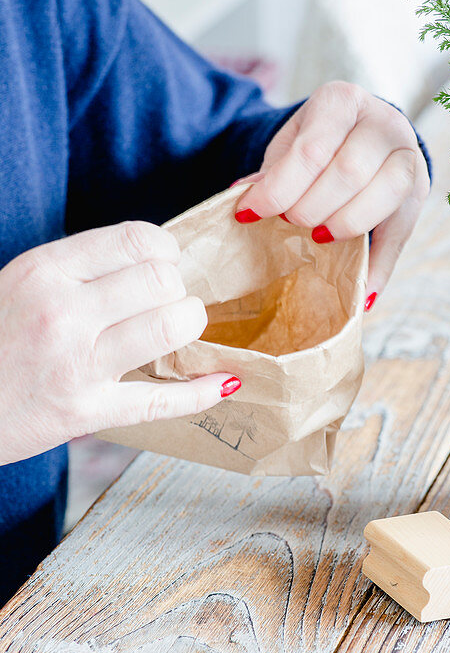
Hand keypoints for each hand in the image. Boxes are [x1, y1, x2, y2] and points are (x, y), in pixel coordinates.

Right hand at [0, 221, 240, 465]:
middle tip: (167, 306)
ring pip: (170, 328)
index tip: (163, 266)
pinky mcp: (87, 411)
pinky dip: (202, 392)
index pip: (137, 240)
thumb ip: (80, 272)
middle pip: (162, 282)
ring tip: (178, 333)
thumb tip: (152, 260)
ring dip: (189, 328)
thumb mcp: (22, 285)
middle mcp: (62, 312)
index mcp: (44, 270)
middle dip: (178, 291)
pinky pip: (164, 400)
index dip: (165, 252)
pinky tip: (223, 382)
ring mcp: (77, 364)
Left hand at [233, 82, 429, 308]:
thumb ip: (271, 172)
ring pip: (382, 196)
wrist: (364, 134)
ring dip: (344, 227)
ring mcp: (409, 157)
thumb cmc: (321, 143)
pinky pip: (400, 235)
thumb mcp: (292, 145)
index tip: (249, 214)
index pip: (311, 150)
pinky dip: (379, 268)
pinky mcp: (419, 193)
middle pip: (349, 173)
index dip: (279, 188)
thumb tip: (240, 199)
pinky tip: (361, 292)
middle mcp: (384, 123)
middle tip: (289, 224)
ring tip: (317, 241)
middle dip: (311, 208)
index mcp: (343, 101)